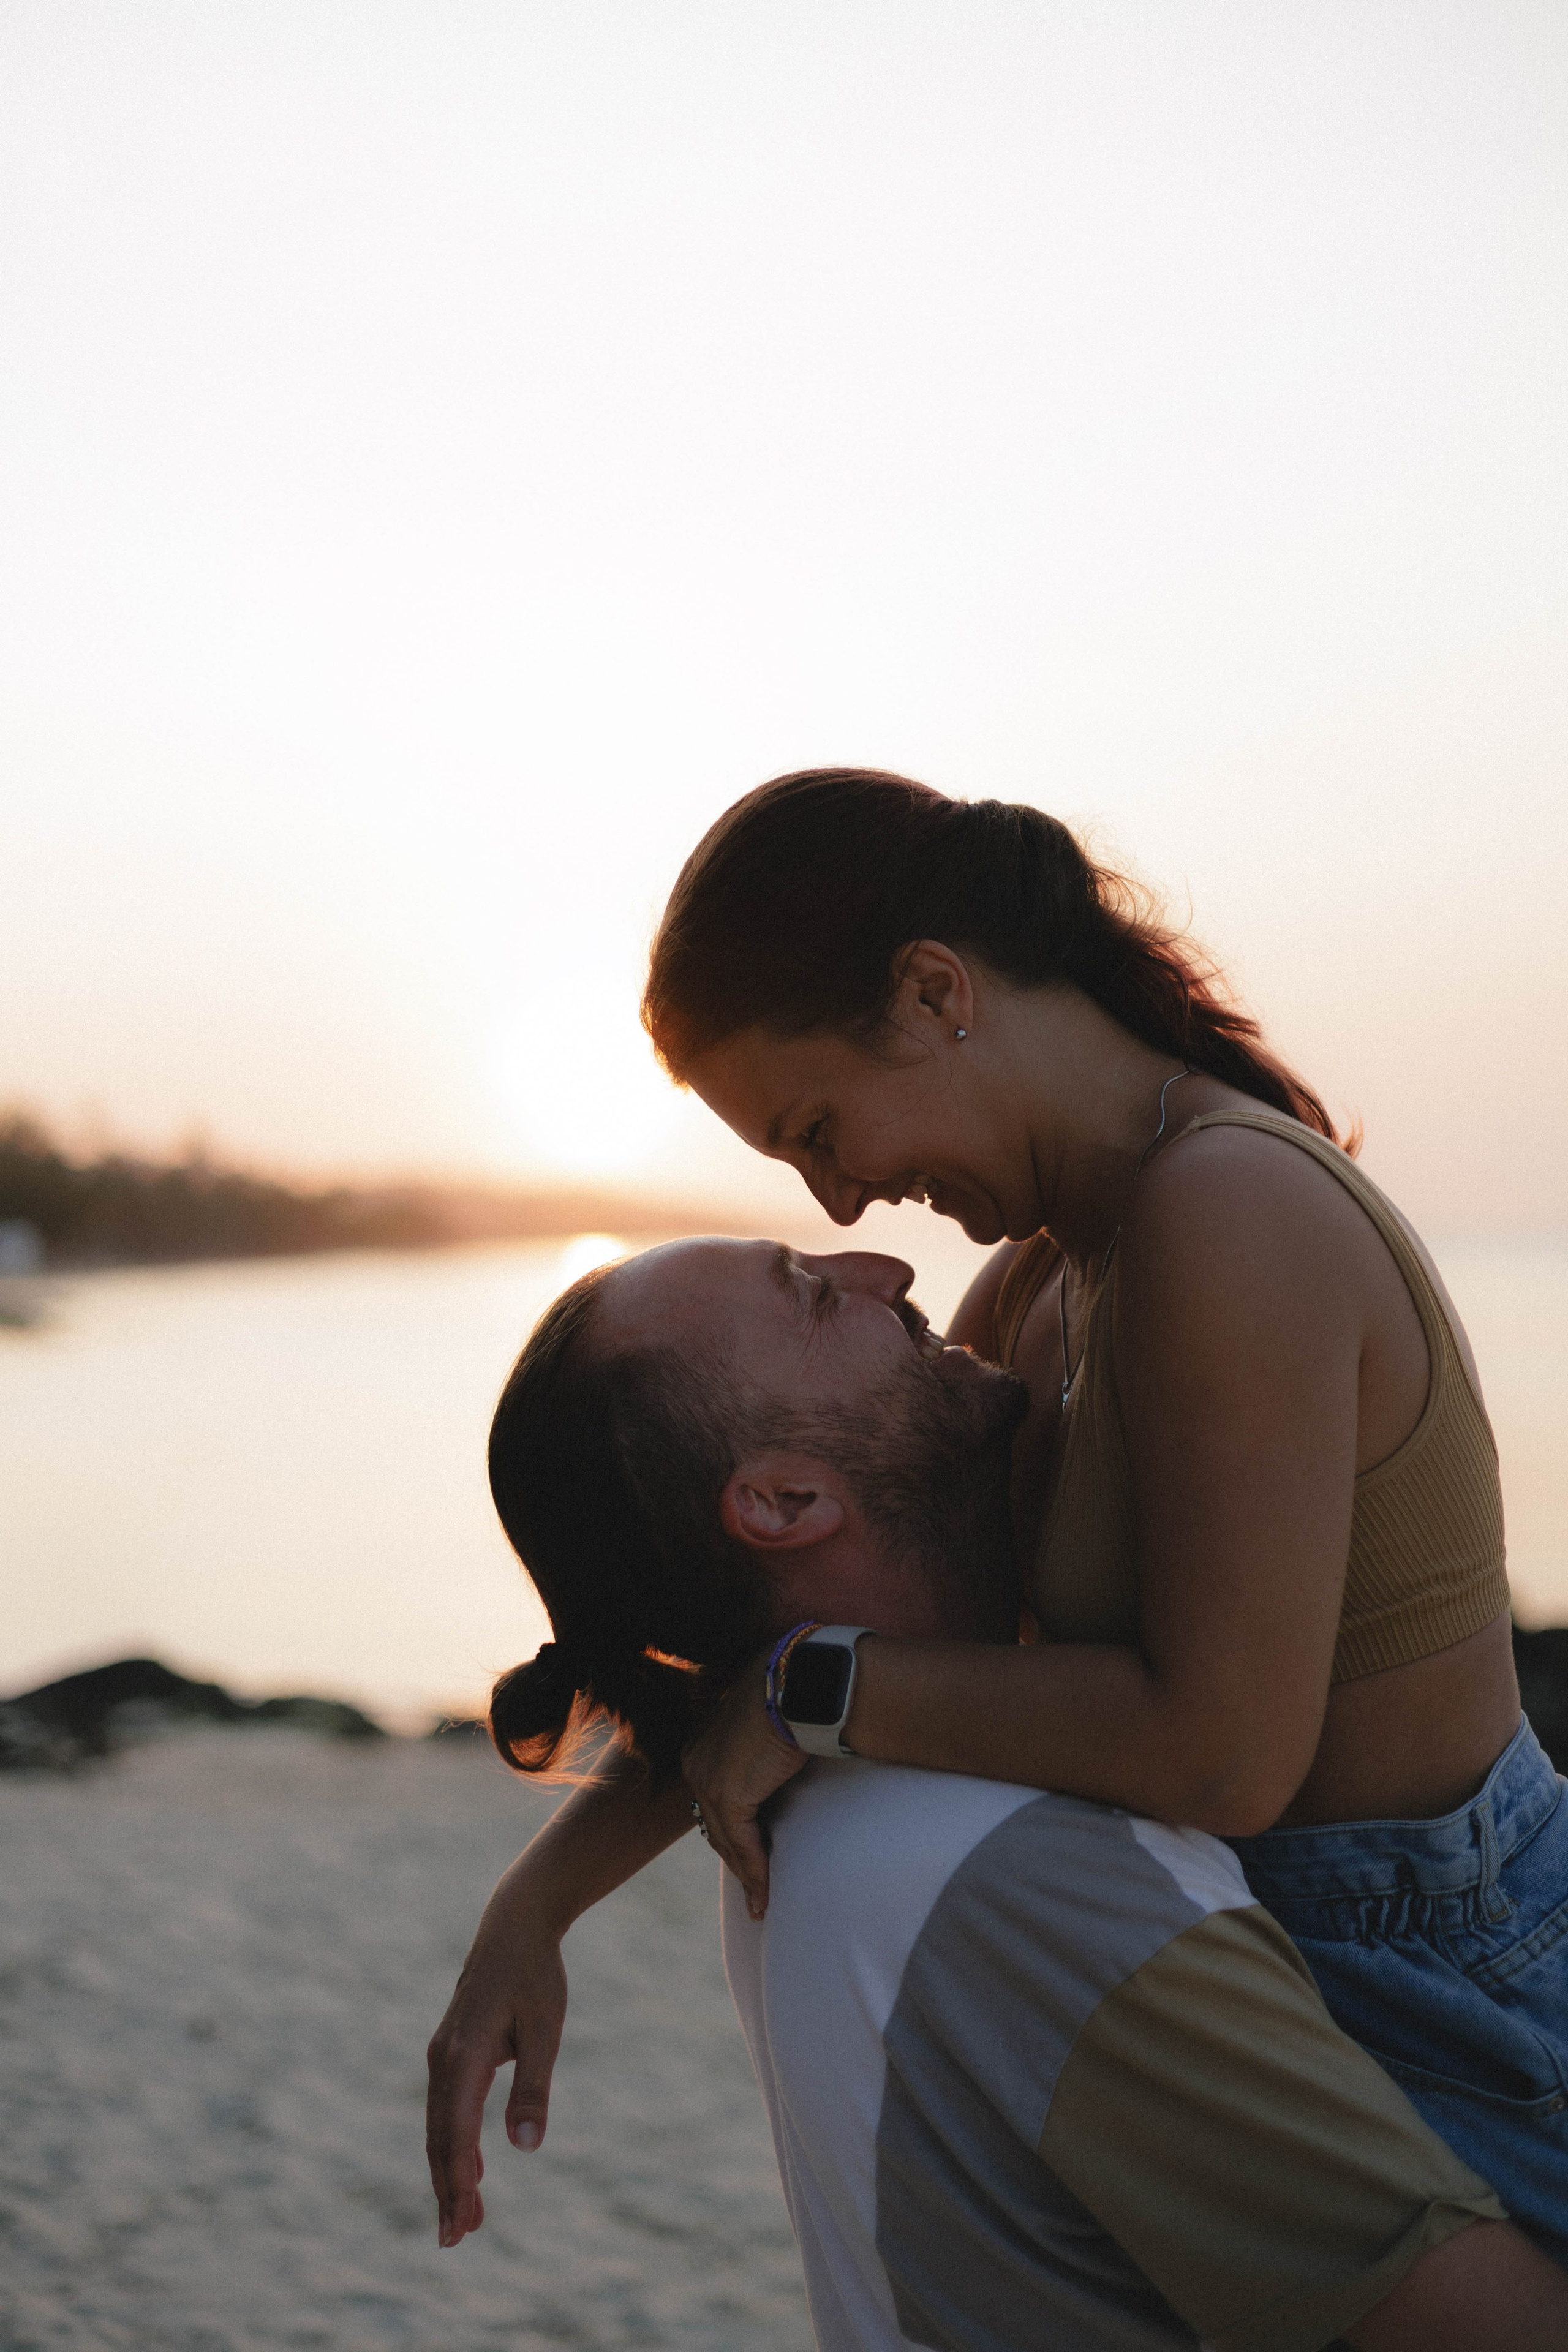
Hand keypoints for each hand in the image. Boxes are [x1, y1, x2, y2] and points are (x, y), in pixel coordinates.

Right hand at [425, 1932, 567, 2247]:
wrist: (515, 1925)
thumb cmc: (535, 1975)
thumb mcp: (544, 2030)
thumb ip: (533, 2087)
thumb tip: (525, 2146)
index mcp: (465, 2055)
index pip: (455, 2133)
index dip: (458, 2180)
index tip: (464, 2222)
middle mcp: (444, 2059)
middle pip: (439, 2138)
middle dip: (447, 2189)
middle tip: (455, 2240)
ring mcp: (443, 2055)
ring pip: (439, 2126)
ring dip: (449, 2172)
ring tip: (462, 2220)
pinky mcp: (451, 2051)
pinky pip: (446, 2108)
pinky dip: (454, 2143)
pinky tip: (471, 2169)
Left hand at [683, 1653, 806, 1918]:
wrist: (793, 1681)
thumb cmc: (787, 1695)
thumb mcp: (764, 1729)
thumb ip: (758, 1754)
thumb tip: (773, 1767)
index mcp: (700, 1747)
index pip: (713, 1803)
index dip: (730, 1834)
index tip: (746, 1857)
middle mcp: (695, 1764)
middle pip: (715, 1826)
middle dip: (735, 1861)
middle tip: (753, 1891)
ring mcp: (708, 1781)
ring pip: (727, 1841)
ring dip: (746, 1874)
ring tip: (760, 1902)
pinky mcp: (729, 1795)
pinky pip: (743, 1844)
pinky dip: (756, 1871)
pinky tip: (765, 1893)